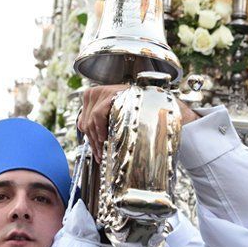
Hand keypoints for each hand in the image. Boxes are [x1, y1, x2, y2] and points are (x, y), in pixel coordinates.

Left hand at [78, 85, 199, 162]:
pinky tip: (106, 138)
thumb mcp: (118, 120)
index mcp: (97, 97)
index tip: (97, 153)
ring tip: (104, 151)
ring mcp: (103, 91)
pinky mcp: (110, 93)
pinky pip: (96, 115)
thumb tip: (93, 146)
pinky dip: (99, 128)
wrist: (163, 107)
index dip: (90, 140)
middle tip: (100, 156)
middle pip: (85, 123)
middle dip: (93, 142)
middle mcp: (98, 91)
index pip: (84, 121)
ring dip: (96, 140)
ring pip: (90, 121)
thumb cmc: (142, 116)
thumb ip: (103, 127)